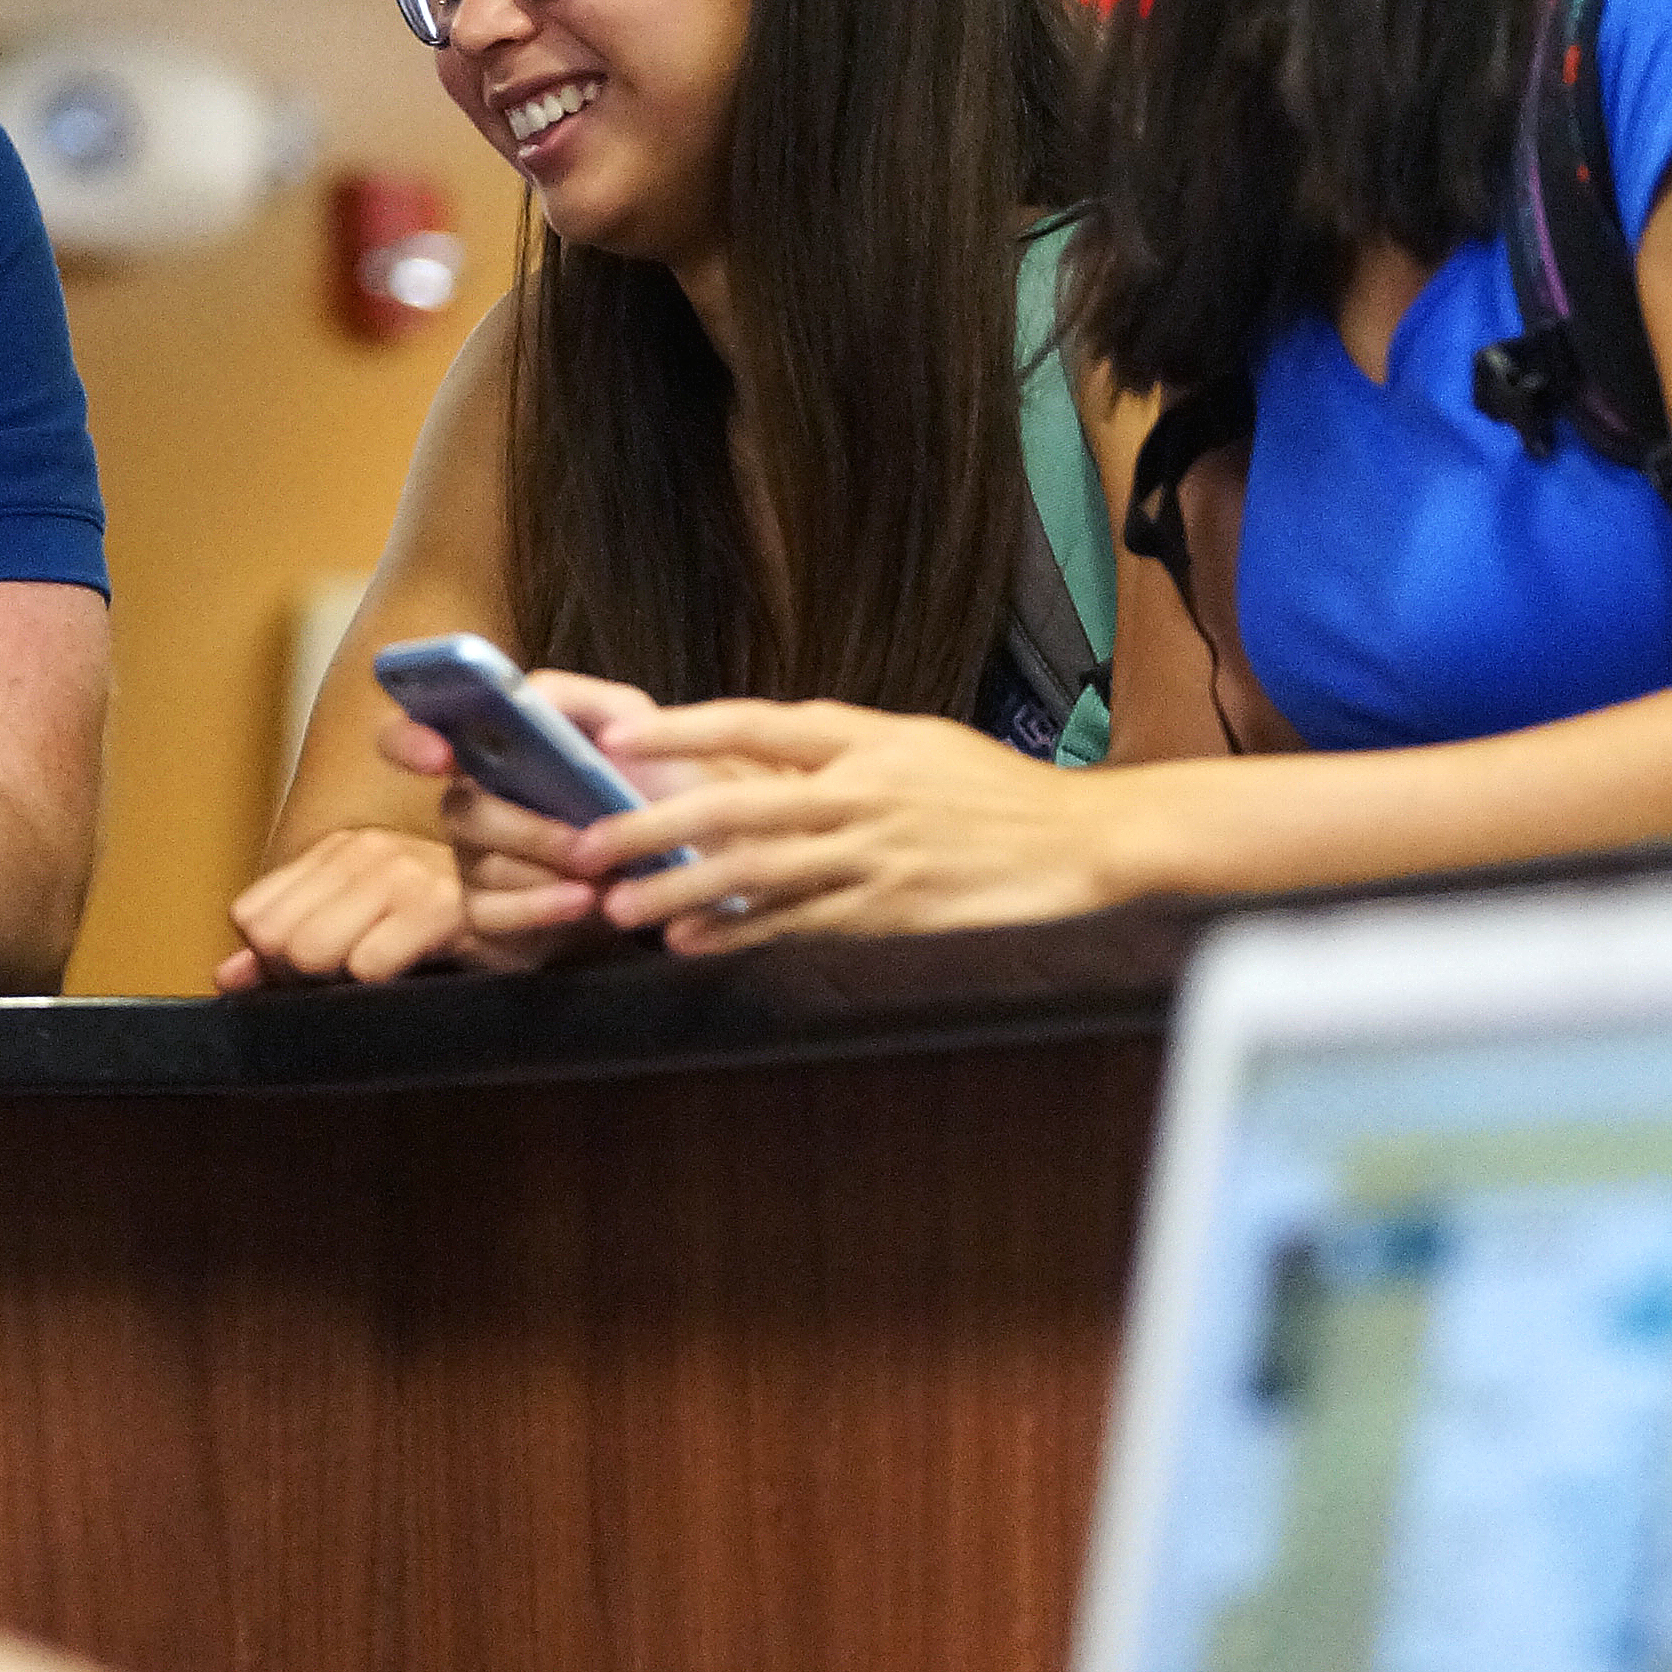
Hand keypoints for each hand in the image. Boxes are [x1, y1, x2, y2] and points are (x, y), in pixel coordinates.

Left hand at [215, 823, 465, 988]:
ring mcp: (402, 875)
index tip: (323, 968)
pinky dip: (379, 988)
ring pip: (313, 954)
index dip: (275, 957)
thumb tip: (227, 975)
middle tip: (355, 977)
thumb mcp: (371, 921)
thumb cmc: (457, 919)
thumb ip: (294, 940)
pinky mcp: (439, 908)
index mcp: (338, 849)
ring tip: (386, 973)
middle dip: (302, 978)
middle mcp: (364, 852)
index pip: (251, 916)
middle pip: (277, 941)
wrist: (554, 900)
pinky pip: (366, 968)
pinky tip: (412, 974)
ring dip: (341, 983)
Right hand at [408, 667, 678, 966]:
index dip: (408, 741)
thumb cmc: (642, 781)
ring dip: (543, 869)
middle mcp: (469, 804)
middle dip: (523, 828)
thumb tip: (527, 695)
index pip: (410, 736)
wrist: (681, 856)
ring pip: (482, 865)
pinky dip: (539, 908)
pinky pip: (491, 914)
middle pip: (458, 811)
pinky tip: (583, 901)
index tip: (440, 757)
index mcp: (485, 751)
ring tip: (599, 873)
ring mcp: (474, 862)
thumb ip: (577, 697)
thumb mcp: (628, 722)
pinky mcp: (489, 914)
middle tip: (584, 841)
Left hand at [573, 698, 1153, 952]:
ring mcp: (875, 858)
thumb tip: (763, 741)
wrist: (1086, 845)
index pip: (756, 724)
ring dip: (680, 892)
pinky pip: (800, 926)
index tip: (617, 737)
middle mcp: (863, 795)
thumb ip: (841, 744)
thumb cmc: (999, 794)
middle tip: (585, 844)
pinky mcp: (890, 914)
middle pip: (736, 806)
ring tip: (619, 908)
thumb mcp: (921, 743)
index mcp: (867, 742)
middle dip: (651, 827)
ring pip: (757, 874)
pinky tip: (692, 947)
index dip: (683, 730)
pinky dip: (741, 936)